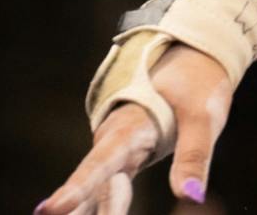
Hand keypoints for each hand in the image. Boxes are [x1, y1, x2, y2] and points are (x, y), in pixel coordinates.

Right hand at [35, 42, 233, 212]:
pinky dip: (102, 209)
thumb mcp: (203, 115)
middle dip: (75, 208)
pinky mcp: (129, 159)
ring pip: (98, 190)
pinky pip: (110, 190)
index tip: (52, 210)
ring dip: (85, 211)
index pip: (100, 162)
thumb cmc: (198, 83)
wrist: (196, 57)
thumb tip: (191, 196)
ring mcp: (119, 152)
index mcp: (128, 126)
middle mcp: (114, 141)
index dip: (79, 187)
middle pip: (92, 183)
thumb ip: (194, 155)